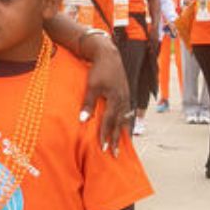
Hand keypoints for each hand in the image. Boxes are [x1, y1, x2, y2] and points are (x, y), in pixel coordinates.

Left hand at [76, 34, 131, 151]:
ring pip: (124, 119)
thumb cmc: (99, 70)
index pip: (109, 122)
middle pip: (119, 124)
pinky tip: (123, 126)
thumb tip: (82, 121)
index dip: (106, 136)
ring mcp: (126, 97)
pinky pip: (126, 112)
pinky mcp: (126, 94)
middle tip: (114, 154)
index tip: (103, 149)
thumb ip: (88, 104)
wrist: (109, 55)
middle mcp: (123, 100)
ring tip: (121, 144)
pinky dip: (124, 121)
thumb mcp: (92, 86)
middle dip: (116, 140)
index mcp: (116, 99)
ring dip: (121, 132)